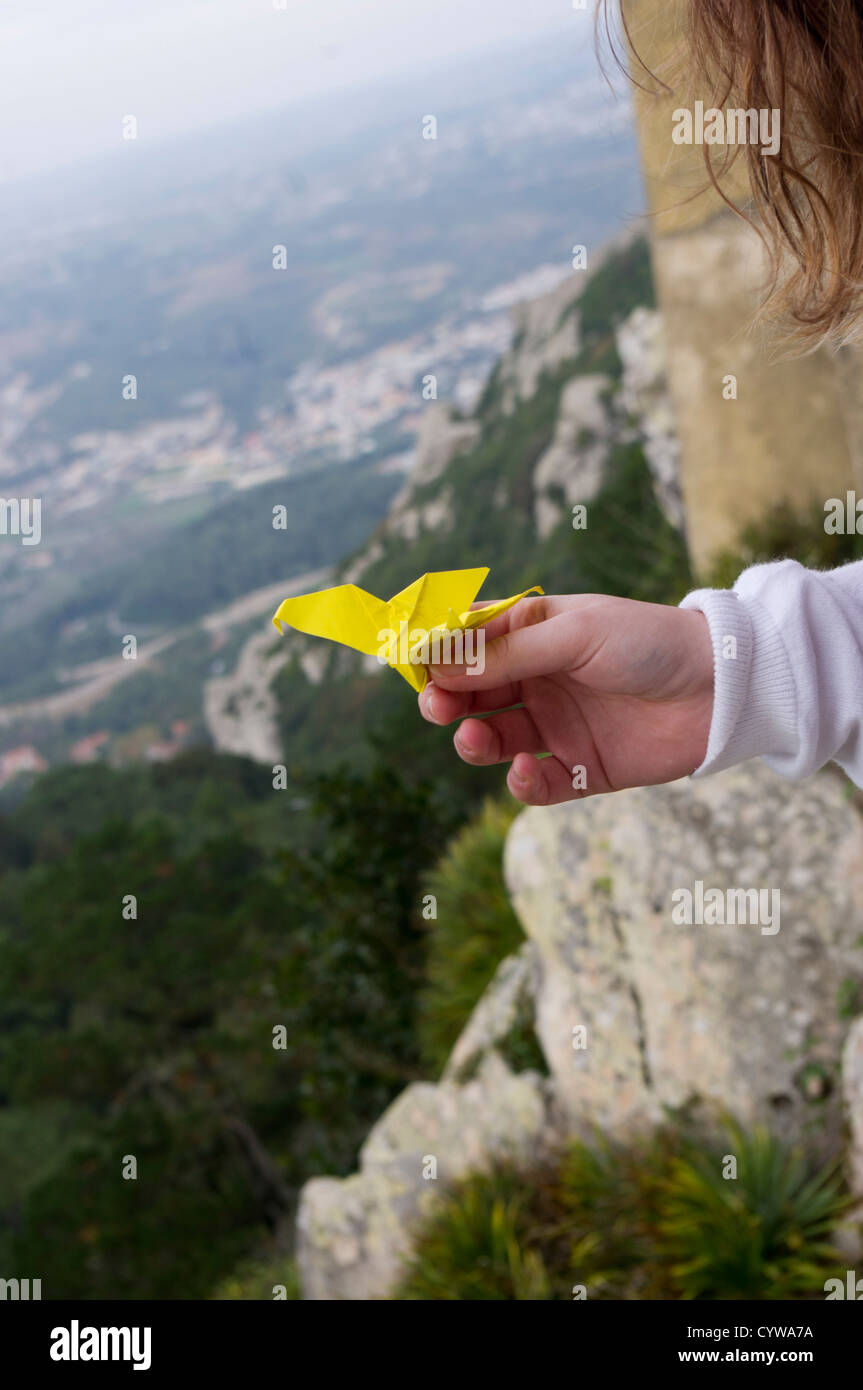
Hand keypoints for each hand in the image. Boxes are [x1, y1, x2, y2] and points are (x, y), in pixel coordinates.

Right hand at [417, 593, 713, 804]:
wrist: (723, 689)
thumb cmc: (650, 642)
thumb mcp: (575, 635)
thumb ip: (507, 654)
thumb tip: (436, 662)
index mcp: (535, 634)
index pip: (470, 642)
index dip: (438, 653)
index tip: (412, 663)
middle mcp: (540, 680)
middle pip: (474, 694)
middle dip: (447, 700)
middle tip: (435, 706)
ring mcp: (559, 725)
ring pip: (496, 740)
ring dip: (474, 740)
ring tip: (472, 737)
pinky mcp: (584, 769)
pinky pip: (537, 783)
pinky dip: (523, 782)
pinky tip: (527, 769)